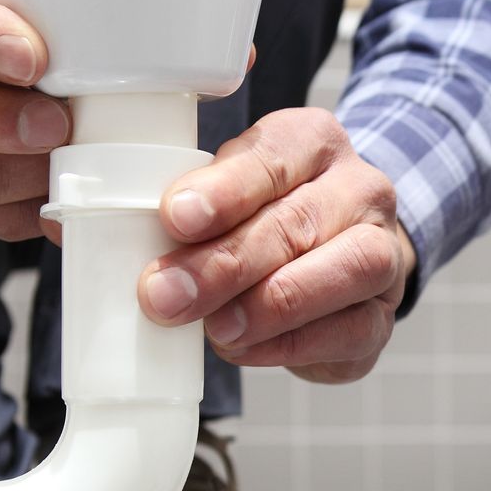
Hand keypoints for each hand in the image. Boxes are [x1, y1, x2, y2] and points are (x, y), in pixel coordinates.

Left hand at [139, 108, 415, 382]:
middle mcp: (359, 190)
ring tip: (215, 328)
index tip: (175, 218)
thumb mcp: (225, 197)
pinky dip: (287, 345)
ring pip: (341, 272)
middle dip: (224, 263)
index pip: (270, 157)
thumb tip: (109, 246)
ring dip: (267, 306)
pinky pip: (345, 332)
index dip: (223, 191)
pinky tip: (243, 348)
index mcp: (312, 143)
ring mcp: (382, 254)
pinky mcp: (379, 318)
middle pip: (295, 222)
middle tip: (165, 295)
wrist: (339, 263)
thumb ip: (182, 212)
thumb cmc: (264, 223)